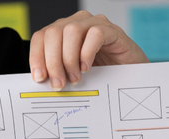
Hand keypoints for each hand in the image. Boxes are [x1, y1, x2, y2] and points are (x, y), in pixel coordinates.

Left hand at [30, 10, 148, 89]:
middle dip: (52, 61)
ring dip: (69, 59)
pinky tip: (87, 68)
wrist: (132, 76)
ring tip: (75, 78)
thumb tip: (41, 82)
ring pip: (71, 31)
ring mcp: (95, 24)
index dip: (36, 56)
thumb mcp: (74, 74)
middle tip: (58, 84)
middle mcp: (77, 23)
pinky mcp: (112, 31)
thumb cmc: (102, 74)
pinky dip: (87, 53)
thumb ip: (58, 73)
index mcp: (63, 33)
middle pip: (53, 33)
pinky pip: (95, 34)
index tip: (39, 78)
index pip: (41, 37)